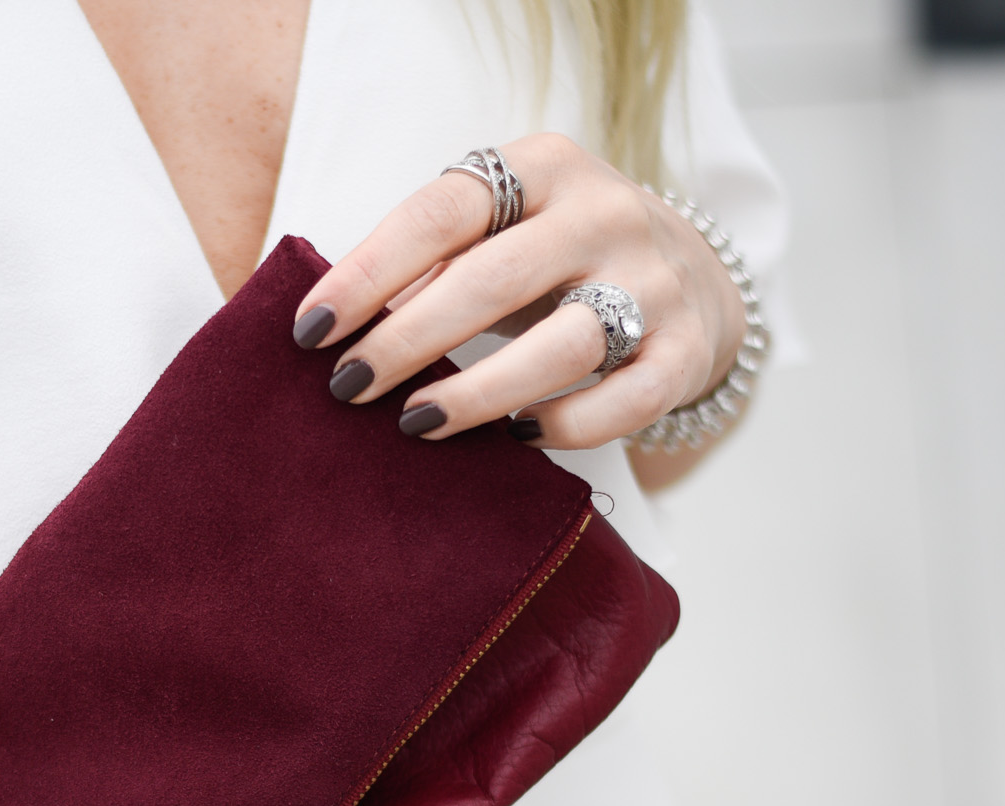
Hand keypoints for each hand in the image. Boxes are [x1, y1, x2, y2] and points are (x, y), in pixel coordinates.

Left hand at [292, 133, 745, 451]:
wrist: (693, 275)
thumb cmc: (557, 257)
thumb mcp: (500, 230)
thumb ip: (429, 264)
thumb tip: (333, 329)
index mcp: (544, 168)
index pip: (442, 213)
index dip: (368, 272)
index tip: (311, 330)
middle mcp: (604, 214)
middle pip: (492, 281)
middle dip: (407, 340)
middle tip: (348, 387)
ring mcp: (653, 282)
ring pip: (560, 347)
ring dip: (476, 394)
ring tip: (415, 423)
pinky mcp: (684, 351)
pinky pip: (621, 403)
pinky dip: (564, 426)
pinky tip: (514, 437)